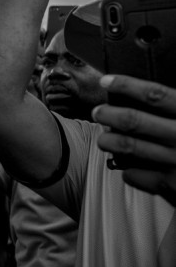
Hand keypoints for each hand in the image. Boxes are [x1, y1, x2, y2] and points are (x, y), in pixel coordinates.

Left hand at [92, 74, 175, 206]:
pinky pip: (137, 175)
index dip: (127, 85)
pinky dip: (127, 170)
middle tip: (98, 112)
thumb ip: (175, 108)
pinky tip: (127, 167)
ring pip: (129, 147)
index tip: (107, 81)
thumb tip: (146, 95)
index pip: (155, 95)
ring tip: (104, 140)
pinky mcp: (172, 186)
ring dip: (109, 141)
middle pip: (134, 120)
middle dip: (108, 114)